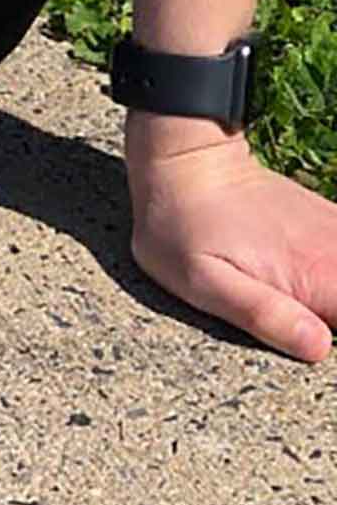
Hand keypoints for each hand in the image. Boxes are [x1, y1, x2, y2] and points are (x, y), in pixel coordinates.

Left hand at [127, 136, 336, 362]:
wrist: (184, 158)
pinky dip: (335, 280)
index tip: (323, 331)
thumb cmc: (182, 225)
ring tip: (305, 301)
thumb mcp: (202, 279)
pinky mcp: (330, 223)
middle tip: (308, 314)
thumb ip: (260, 313)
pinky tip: (315, 288)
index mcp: (318, 278)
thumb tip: (318, 346)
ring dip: (335, 297)